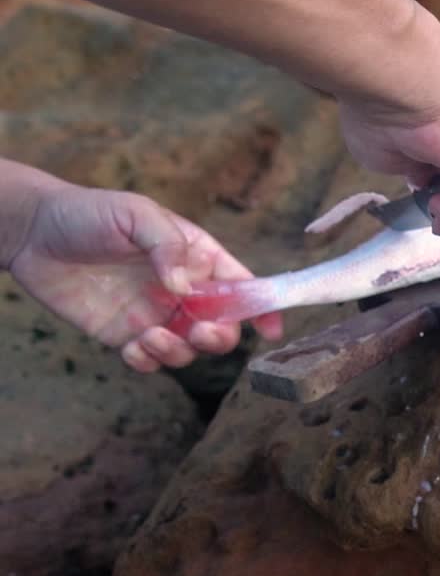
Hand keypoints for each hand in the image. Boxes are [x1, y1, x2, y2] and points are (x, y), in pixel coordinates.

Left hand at [7, 183, 282, 372]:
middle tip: (198, 333)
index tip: (272, 329)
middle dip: (219, 337)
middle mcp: (183, 290)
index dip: (262, 308)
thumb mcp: (136, 214)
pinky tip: (133, 348)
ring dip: (179, 352)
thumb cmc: (89, 213)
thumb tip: (186, 287)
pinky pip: (150, 361)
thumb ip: (166, 246)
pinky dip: (148, 362)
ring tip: (148, 337)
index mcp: (197, 257)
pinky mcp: (124, 334)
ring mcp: (155, 314)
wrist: (32, 232)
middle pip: (222, 327)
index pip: (242, 285)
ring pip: (188, 350)